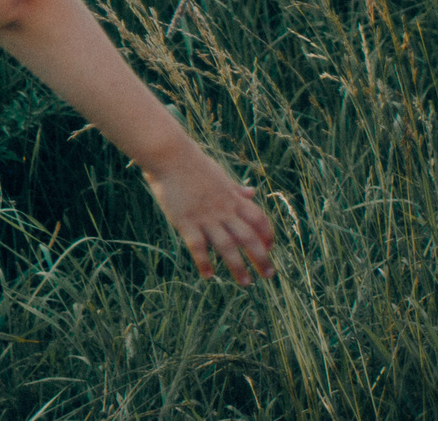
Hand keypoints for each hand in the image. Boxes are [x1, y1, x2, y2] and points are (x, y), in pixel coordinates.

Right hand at [143, 148, 275, 283]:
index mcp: (232, 198)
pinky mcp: (185, 221)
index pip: (259, 220)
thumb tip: (252, 192)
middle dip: (261, 258)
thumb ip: (235, 188)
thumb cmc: (192, 163)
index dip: (267, 235)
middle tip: (268, 275)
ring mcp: (205, 217)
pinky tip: (208, 275)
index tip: (270, 247)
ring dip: (238, 267)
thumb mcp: (219, 175)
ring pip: (227, 247)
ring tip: (246, 282)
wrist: (168, 154)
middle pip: (249, 238)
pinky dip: (204, 262)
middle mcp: (223, 210)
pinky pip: (198, 246)